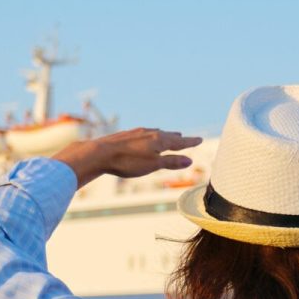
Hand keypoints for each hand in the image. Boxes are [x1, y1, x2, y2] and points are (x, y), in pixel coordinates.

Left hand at [52, 127, 201, 187]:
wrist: (98, 153)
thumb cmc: (127, 161)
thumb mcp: (153, 165)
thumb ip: (171, 162)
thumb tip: (190, 160)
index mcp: (159, 141)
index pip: (179, 142)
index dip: (190, 142)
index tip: (200, 139)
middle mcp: (149, 133)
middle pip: (168, 136)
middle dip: (178, 138)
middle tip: (187, 138)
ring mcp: (137, 133)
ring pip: (155, 133)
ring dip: (165, 135)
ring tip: (170, 135)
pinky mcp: (126, 135)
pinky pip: (144, 134)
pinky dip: (151, 136)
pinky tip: (146, 137)